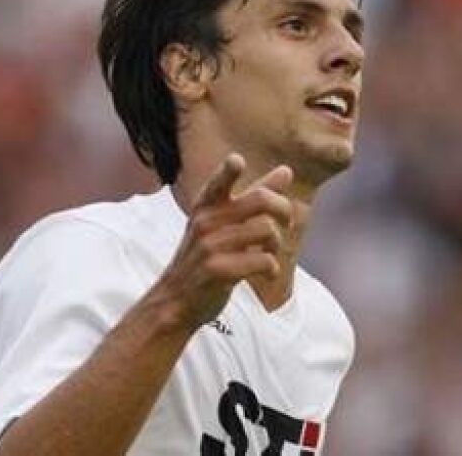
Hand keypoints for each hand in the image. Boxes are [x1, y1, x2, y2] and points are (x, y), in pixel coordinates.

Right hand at [154, 153, 293, 329]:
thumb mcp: (221, 223)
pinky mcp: (218, 271)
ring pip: (266, 229)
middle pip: (261, 199)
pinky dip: (272, 268)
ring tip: (269, 253)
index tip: (237, 161)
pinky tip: (266, 273)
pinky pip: (263, 260)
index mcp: (206, 207)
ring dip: (277, 244)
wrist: (175, 300)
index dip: (228, 170)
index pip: (217, 183)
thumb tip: (286, 171)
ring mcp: (210, 246)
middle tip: (286, 224)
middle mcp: (206, 222)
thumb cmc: (204, 257)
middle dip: (284, 210)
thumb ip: (254, 195)